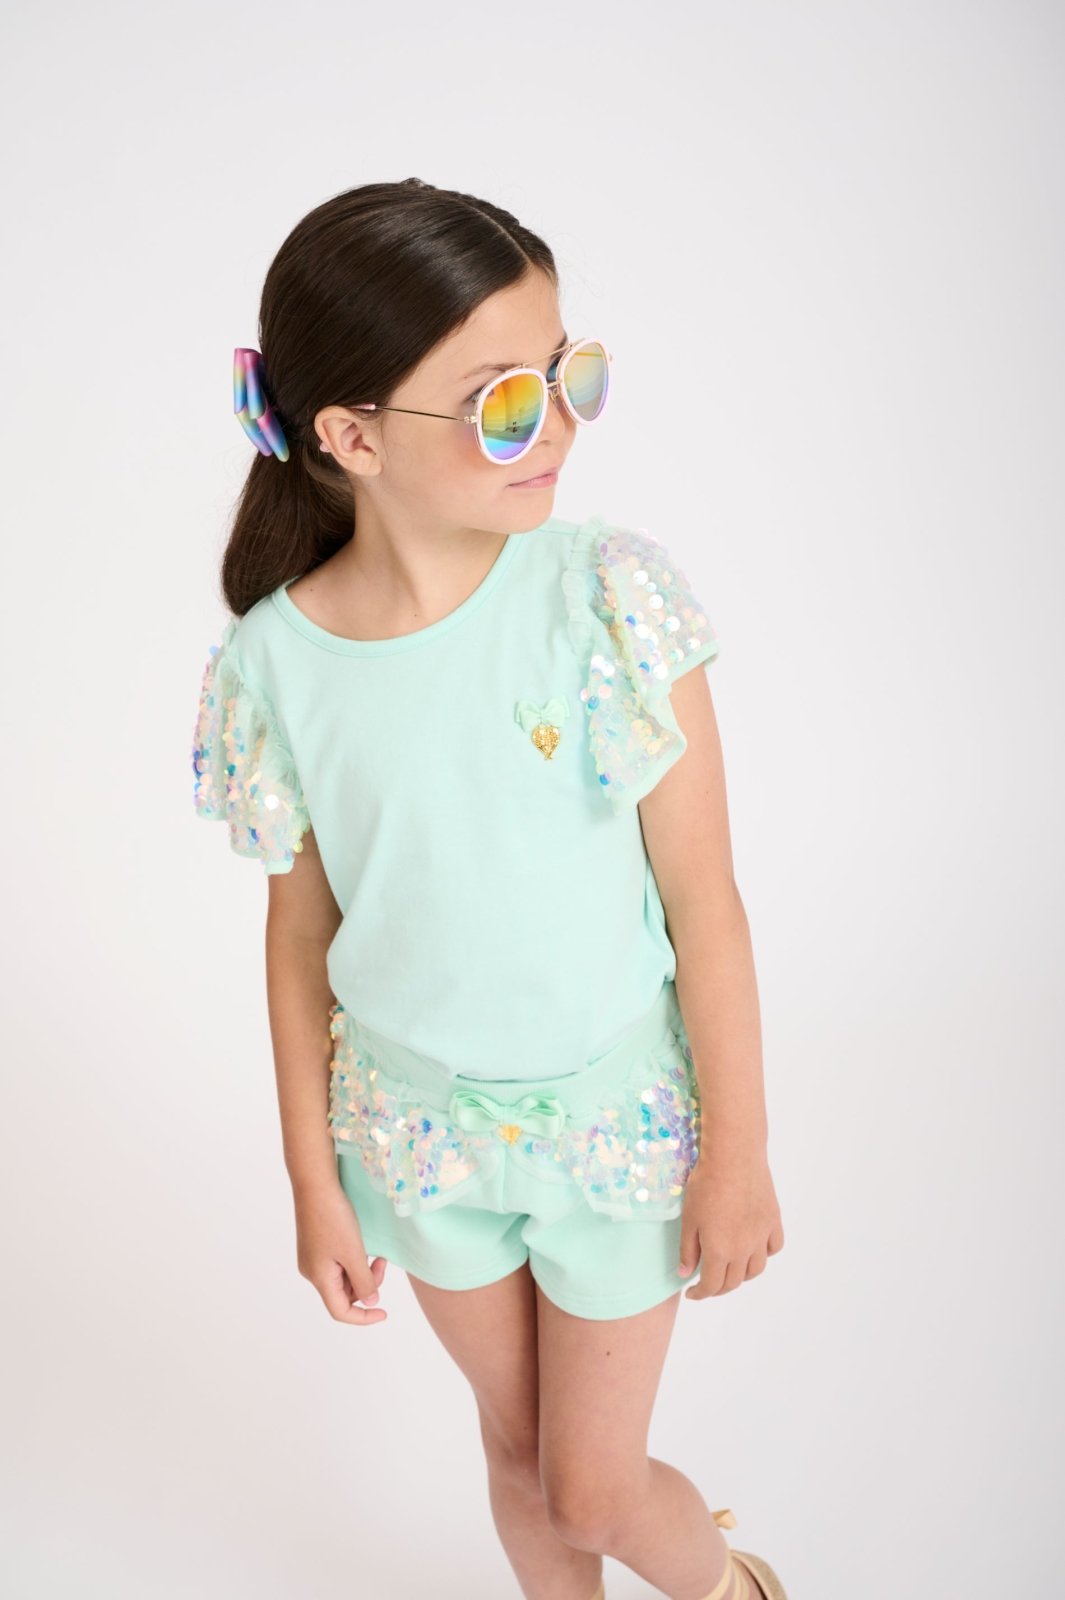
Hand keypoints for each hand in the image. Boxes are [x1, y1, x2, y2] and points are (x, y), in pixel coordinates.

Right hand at [294, 1179, 390, 1325]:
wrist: (315, 1185)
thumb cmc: (333, 1218)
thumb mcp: (354, 1253)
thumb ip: (363, 1281)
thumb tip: (370, 1302)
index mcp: (319, 1278)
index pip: (340, 1311)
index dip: (363, 1318)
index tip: (384, 1312)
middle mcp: (312, 1271)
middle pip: (343, 1294)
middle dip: (367, 1285)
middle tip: (382, 1263)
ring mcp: (312, 1257)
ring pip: (342, 1278)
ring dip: (361, 1271)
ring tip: (376, 1254)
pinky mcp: (315, 1244)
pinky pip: (337, 1263)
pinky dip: (353, 1260)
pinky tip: (362, 1247)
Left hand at [676, 1145, 783, 1299]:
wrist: (734, 1157)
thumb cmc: (705, 1185)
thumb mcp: (689, 1219)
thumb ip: (688, 1250)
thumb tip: (685, 1274)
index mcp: (720, 1251)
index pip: (712, 1286)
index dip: (700, 1294)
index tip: (692, 1293)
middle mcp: (744, 1250)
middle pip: (734, 1282)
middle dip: (718, 1288)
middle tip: (707, 1283)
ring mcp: (762, 1236)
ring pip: (756, 1269)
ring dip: (742, 1275)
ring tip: (730, 1269)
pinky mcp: (773, 1221)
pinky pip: (773, 1248)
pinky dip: (764, 1254)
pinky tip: (753, 1249)